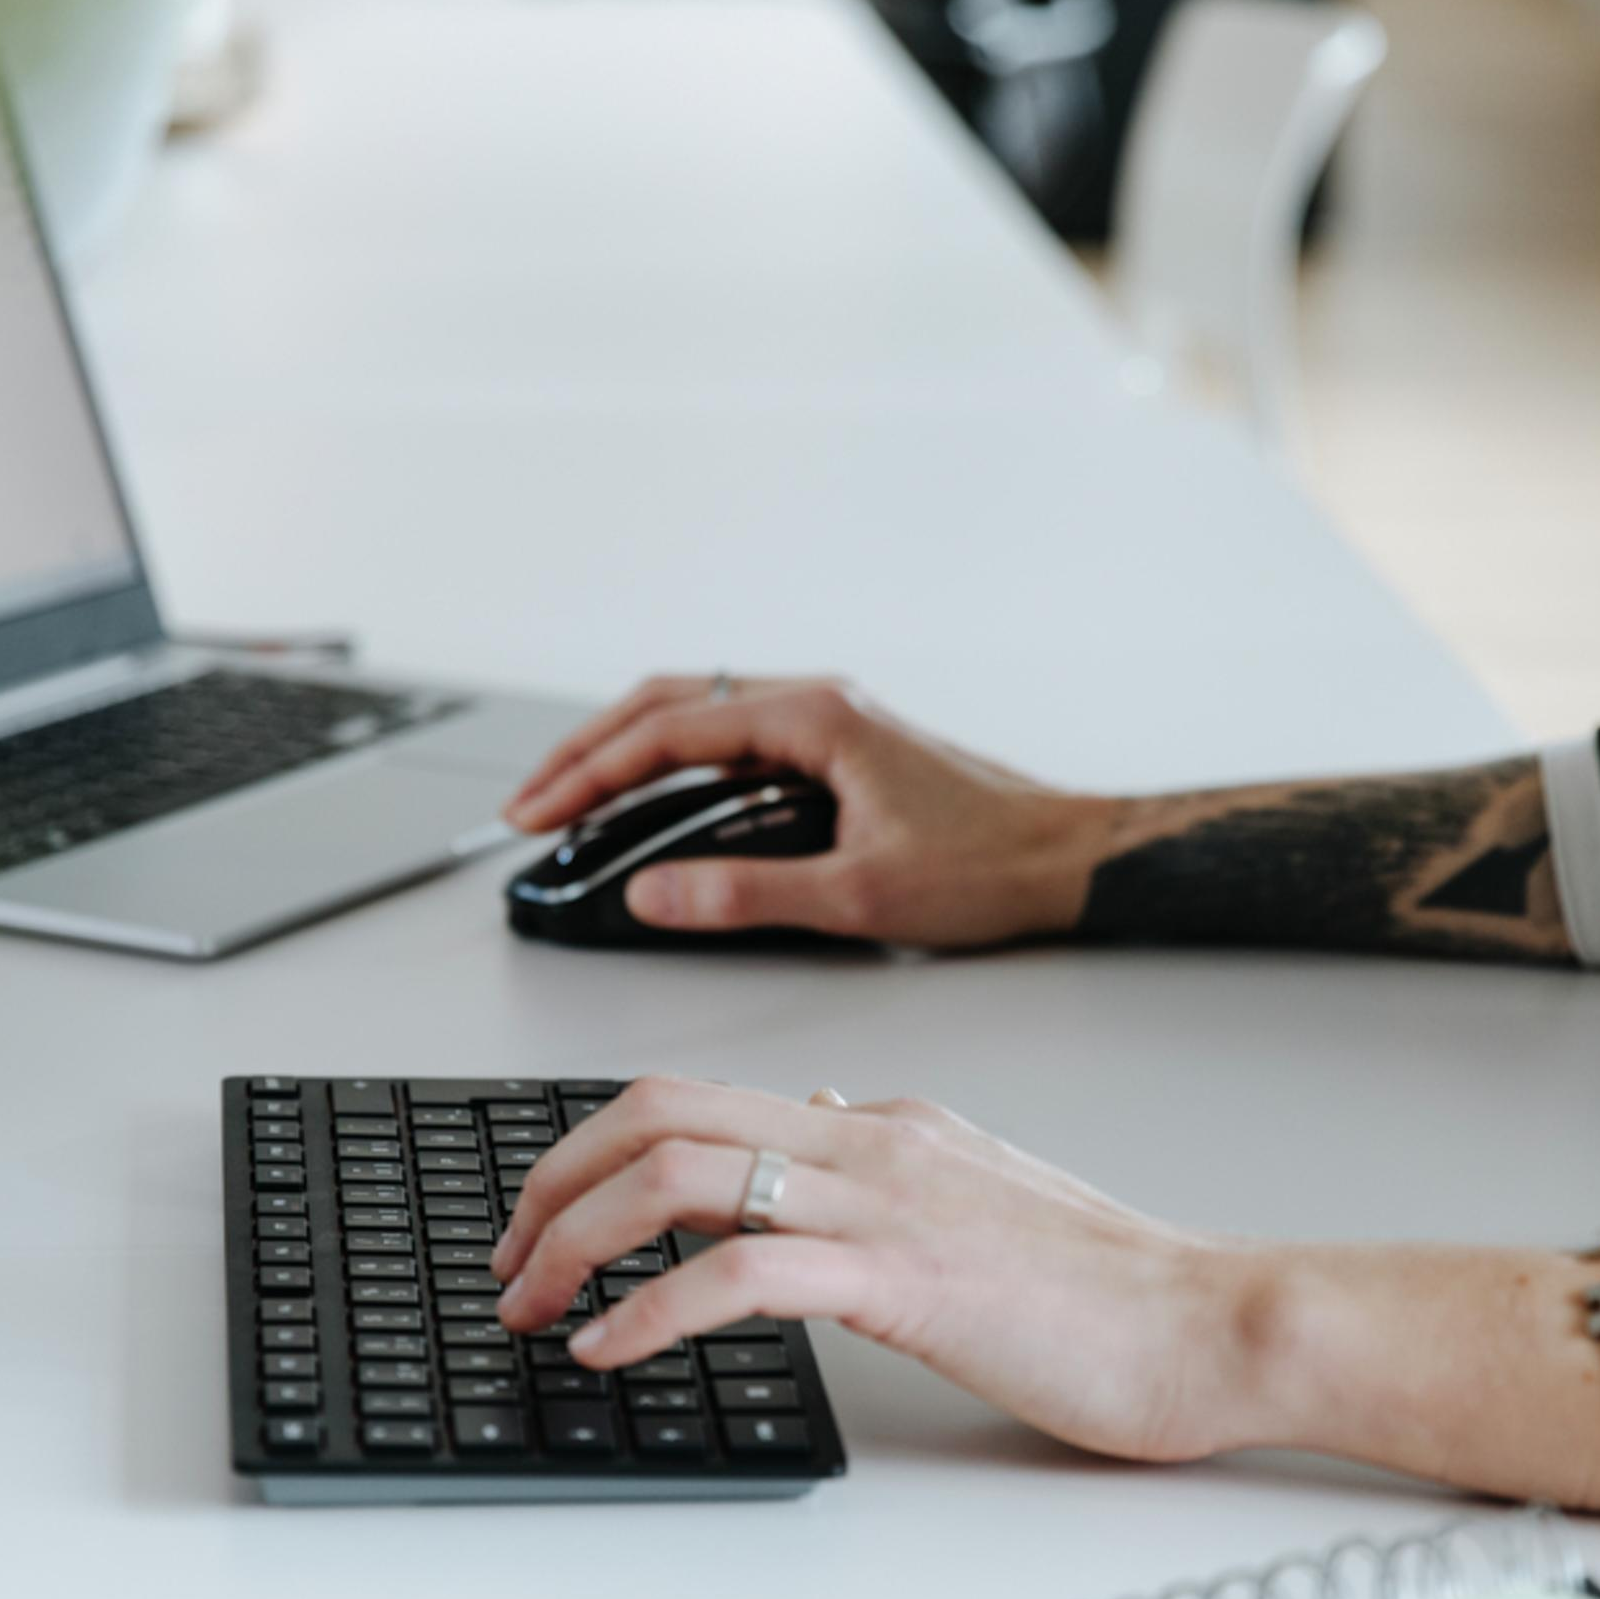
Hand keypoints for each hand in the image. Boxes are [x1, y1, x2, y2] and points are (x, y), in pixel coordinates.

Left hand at [488, 1077, 1276, 1463]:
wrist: (1215, 1324)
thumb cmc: (1114, 1290)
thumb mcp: (979, 1197)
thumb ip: (889, 1163)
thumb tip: (816, 1121)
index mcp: (879, 1124)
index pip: (697, 1100)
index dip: (591, 1153)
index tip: (541, 1222)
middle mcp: (867, 1139)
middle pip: (657, 1112)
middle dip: (549, 1185)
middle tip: (505, 1264)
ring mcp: (883, 1201)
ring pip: (677, 1172)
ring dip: (574, 1242)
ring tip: (532, 1310)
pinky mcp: (905, 1275)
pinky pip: (739, 1270)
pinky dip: (649, 1308)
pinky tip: (611, 1351)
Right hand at [500, 677, 1115, 948]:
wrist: (1071, 858)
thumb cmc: (991, 865)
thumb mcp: (857, 893)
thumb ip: (744, 893)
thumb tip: (650, 893)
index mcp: (814, 717)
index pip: (669, 731)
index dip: (589, 773)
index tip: (536, 812)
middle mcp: (816, 704)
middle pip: (667, 706)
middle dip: (587, 753)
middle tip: (528, 805)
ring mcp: (826, 724)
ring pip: (697, 717)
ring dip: (627, 754)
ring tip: (571, 802)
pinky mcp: (838, 752)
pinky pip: (732, 741)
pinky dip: (675, 766)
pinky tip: (656, 806)